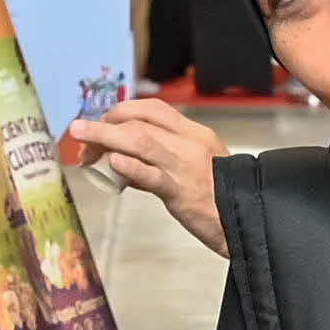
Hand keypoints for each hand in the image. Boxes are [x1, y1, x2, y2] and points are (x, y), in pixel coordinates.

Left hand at [64, 99, 228, 254]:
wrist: (248, 220)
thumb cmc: (220, 197)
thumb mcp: (194, 170)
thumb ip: (160, 164)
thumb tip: (123, 164)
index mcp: (195, 134)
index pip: (153, 109)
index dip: (121, 110)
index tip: (102, 122)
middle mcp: (189, 143)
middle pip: (140, 122)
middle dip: (105, 125)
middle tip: (82, 136)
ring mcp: (184, 166)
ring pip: (140, 141)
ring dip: (105, 136)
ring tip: (81, 139)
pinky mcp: (181, 192)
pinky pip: (151, 175)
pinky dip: (129, 166)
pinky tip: (111, 162)